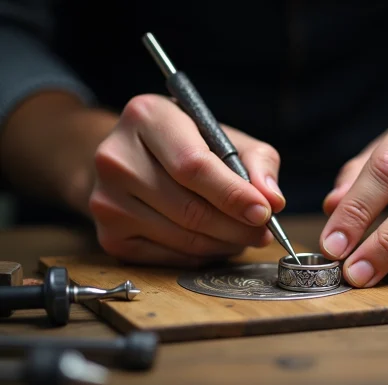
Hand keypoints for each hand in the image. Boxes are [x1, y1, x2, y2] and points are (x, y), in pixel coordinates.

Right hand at [89, 94, 284, 265]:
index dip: (233, 194)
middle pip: (188, 208)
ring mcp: (106, 199)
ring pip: (181, 237)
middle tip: (262, 232)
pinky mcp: (108, 235)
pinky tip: (214, 242)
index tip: (264, 212)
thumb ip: (257, 162)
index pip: (193, 165)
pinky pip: (167, 257)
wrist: (130, 158)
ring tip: (242, 235)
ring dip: (223, 243)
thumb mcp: (224, 137)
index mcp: (147, 117)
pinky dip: (200, 255)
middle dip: (236, 227)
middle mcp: (116, 158)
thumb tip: (273, 200)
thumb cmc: (185, 144)